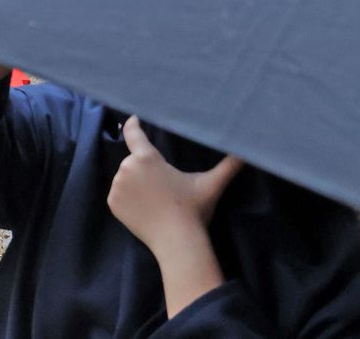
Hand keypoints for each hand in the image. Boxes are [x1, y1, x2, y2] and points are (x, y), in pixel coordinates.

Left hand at [108, 116, 242, 252]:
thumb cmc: (193, 208)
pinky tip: (146, 207)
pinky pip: (119, 195)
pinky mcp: (112, 203)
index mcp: (146, 158)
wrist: (177, 241)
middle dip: (146, 168)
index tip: (134, 118)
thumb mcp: (212, 184)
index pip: (133, 133)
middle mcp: (126, 168)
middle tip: (164, 184)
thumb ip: (229, 165)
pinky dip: (128, 198)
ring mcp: (117, 186)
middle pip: (135, 161)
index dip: (133, 124)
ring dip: (137, 182)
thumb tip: (247, 150)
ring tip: (157, 198)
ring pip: (126, 178)